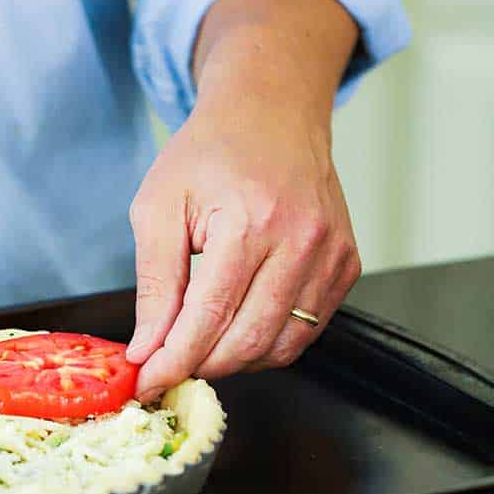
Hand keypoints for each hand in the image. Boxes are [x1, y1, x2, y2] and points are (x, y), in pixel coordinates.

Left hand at [126, 0, 362, 400]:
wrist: (271, 112)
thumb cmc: (209, 153)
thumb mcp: (158, 206)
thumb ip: (154, 283)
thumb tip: (147, 349)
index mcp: (250, 223)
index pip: (209, 319)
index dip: (173, 360)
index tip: (147, 381)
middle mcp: (301, 241)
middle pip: (248, 341)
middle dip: (201, 365)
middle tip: (168, 365)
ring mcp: (331, 255)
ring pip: (281, 346)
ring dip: (235, 359)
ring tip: (201, 342)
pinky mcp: (346, 264)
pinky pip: (307, 330)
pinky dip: (268, 342)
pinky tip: (238, 324)